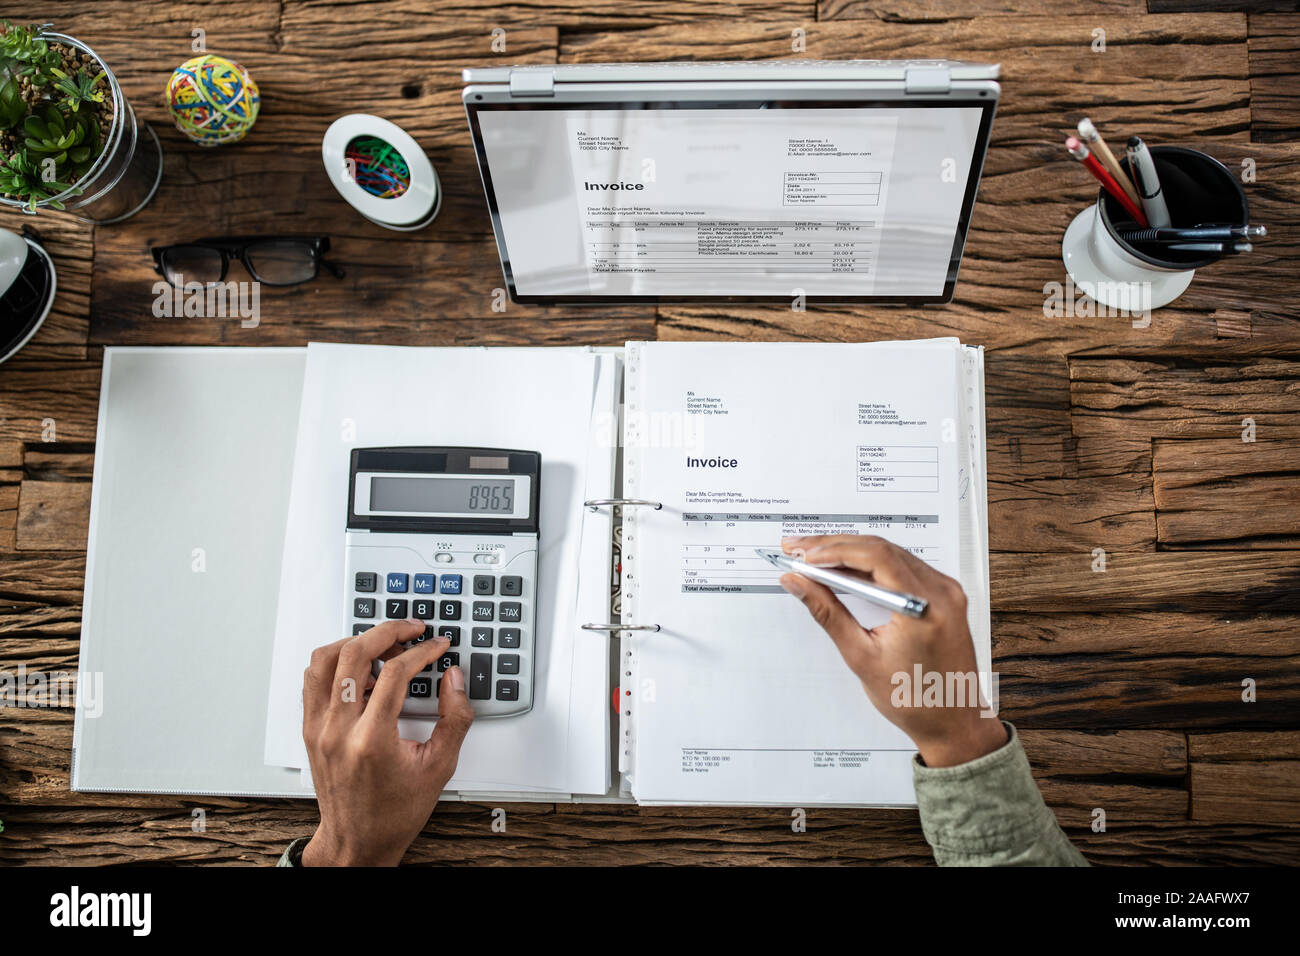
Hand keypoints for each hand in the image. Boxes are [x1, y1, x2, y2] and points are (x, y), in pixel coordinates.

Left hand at [299, 619, 473, 865]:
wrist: (356, 841)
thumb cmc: (394, 812)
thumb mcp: (439, 767)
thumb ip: (454, 718)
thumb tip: (453, 679)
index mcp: (371, 741)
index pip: (396, 673)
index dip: (422, 651)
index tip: (437, 647)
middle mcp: (338, 730)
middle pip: (354, 653)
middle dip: (388, 631)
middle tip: (411, 629)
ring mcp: (318, 728)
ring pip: (324, 659)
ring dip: (355, 642)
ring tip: (382, 644)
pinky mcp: (310, 729)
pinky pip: (313, 679)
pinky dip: (336, 662)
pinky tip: (361, 668)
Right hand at [780, 535, 1005, 767]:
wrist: (953, 722)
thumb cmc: (916, 699)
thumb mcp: (861, 656)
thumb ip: (828, 613)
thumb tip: (800, 584)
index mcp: (925, 609)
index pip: (875, 558)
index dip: (834, 551)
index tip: (805, 556)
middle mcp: (942, 593)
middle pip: (882, 550)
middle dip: (835, 547)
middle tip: (800, 550)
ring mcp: (947, 591)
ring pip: (891, 553)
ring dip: (851, 552)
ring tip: (815, 557)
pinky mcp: (944, 595)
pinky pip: (903, 566)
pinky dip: (871, 564)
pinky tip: (846, 568)